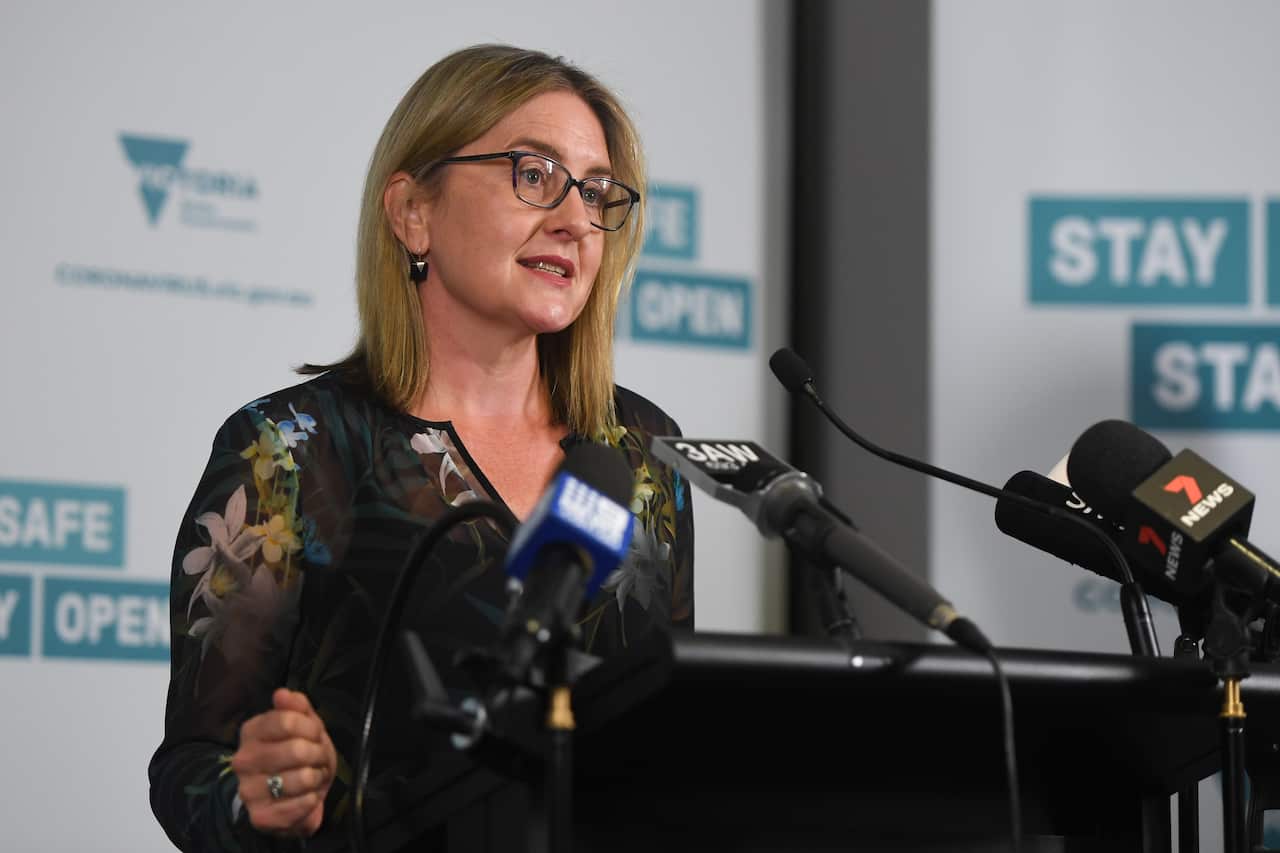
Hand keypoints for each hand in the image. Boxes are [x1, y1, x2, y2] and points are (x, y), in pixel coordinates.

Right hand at [231, 688, 336, 836]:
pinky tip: (307, 797)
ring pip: (301, 778)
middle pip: (297, 750)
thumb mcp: (304, 726)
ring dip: (317, 778)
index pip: (287, 721)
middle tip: (318, 758)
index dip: (311, 728)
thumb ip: (297, 707)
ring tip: (313, 777)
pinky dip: (312, 800)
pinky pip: (300, 805)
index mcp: (252, 732)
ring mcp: (248, 790)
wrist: (291, 799)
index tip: (315, 734)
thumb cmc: (299, 757)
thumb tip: (283, 694)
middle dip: (318, 754)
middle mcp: (243, 760)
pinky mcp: (259, 816)